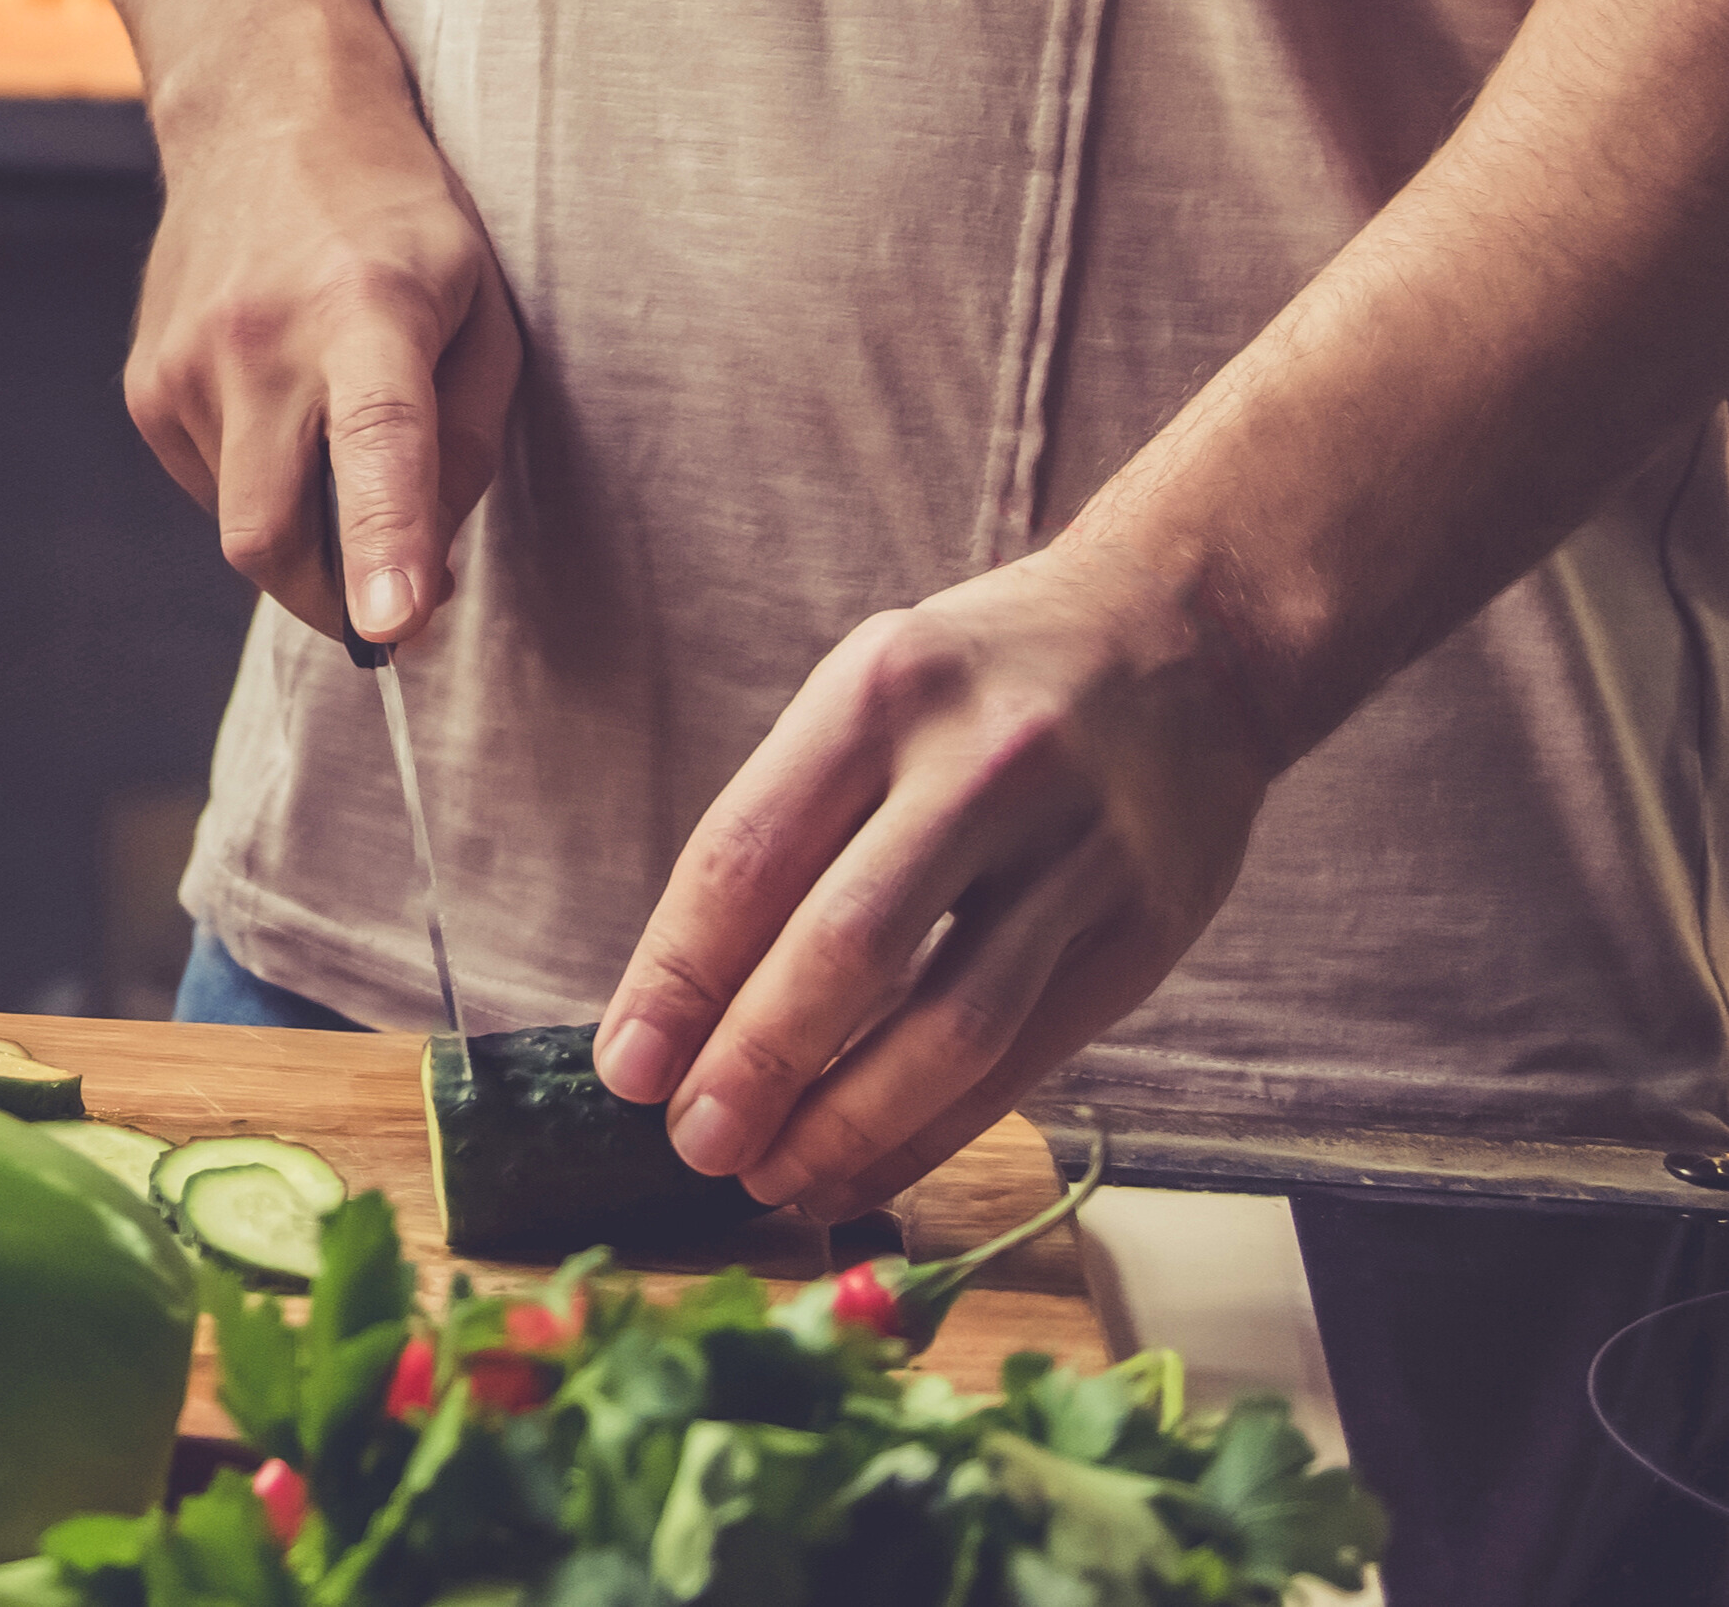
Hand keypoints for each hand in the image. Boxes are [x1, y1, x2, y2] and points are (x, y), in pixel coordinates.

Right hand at [126, 53, 518, 648]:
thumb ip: (465, 445)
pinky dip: (258, 480)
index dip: (385, 541)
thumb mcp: (482, 310)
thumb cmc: (398, 222)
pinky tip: (280, 401)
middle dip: (333, 600)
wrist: (263, 112)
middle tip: (392, 593)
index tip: (391, 627)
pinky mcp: (145, 385)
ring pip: (242, 523)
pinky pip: (212, 487)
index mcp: (367, 311)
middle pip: (272, 535)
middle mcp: (259, 337)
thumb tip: (420, 575)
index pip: (375, 442)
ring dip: (301, 519)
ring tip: (329, 418)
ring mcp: (185, 361)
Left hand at [590, 532, 1273, 1222]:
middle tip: (694, 1143)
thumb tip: (685, 993)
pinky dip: (936, 1130)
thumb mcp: (871, 692)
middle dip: (756, 1064)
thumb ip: (792, 820)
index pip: (749, 853)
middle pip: (845, 948)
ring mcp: (1076, 854)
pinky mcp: (1145, 933)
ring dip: (848, 1124)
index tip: (629, 1066)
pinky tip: (871, 1167)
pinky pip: (1024, 1061)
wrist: (1184, 638)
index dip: (680, 974)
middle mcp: (979, 767)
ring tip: (774, 1176)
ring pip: (948, 1028)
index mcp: (878, 692)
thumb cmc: (982, 682)